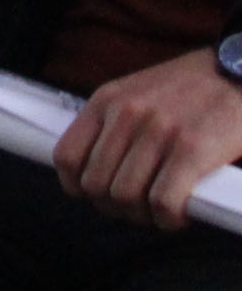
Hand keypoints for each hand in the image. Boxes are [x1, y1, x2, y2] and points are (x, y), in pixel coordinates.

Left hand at [53, 49, 241, 229]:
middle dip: (115, 207)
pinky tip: (179, 214)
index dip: (78, 187)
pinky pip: (163, 202)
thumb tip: (96, 166)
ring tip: (161, 211)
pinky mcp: (193, 150)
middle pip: (95, 185)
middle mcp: (126, 115)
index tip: (98, 196)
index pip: (66, 157)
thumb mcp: (137, 92)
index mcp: (107, 100)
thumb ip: (114, 122)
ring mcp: (158, 132)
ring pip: (125, 197)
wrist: (239, 71)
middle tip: (139, 208)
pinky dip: (168, 219)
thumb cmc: (191, 88)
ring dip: (143, 216)